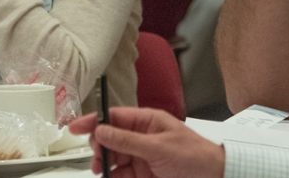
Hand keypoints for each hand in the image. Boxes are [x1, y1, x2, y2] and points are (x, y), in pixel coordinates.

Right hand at [69, 108, 224, 177]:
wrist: (213, 177)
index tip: (75, 127)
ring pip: (114, 159)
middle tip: (97, 159)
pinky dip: (114, 177)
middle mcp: (142, 137)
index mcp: (147, 121)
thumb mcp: (158, 147)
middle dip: (100, 148)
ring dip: (105, 165)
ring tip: (103, 172)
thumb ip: (128, 140)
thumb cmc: (195, 156)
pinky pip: (121, 174)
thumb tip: (102, 131)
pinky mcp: (143, 174)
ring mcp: (142, 156)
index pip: (115, 117)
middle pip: (110, 139)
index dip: (94, 121)